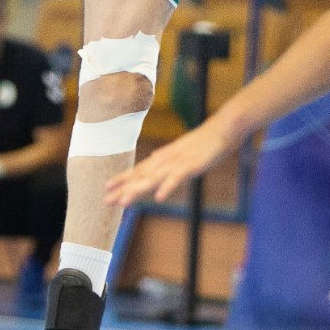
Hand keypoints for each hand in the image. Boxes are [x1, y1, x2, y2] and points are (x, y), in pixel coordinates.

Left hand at [105, 121, 234, 207]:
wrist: (224, 128)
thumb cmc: (205, 141)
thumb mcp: (182, 150)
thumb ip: (167, 157)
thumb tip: (153, 158)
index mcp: (164, 157)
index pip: (139, 169)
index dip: (123, 178)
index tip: (106, 187)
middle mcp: (167, 159)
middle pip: (141, 176)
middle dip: (123, 188)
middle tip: (106, 200)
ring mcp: (178, 162)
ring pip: (154, 178)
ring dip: (137, 190)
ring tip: (123, 202)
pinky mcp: (192, 165)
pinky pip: (177, 178)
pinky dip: (167, 187)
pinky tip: (158, 198)